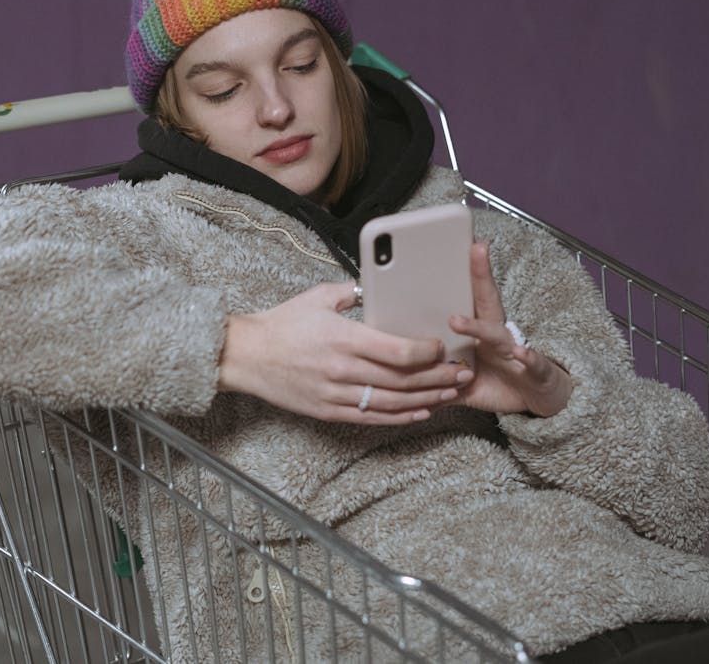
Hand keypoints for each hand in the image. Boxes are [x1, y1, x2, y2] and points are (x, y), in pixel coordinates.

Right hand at [219, 282, 467, 424]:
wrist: (246, 356)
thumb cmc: (281, 324)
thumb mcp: (317, 297)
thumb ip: (351, 293)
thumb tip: (375, 290)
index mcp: (344, 338)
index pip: (398, 351)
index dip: (427, 352)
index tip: (443, 347)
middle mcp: (343, 370)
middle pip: (403, 380)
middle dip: (438, 378)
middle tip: (462, 373)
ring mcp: (336, 395)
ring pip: (392, 403)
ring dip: (426, 400)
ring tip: (450, 394)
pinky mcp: (329, 411)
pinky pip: (371, 418)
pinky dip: (399, 418)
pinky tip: (419, 412)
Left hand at [446, 243, 572, 416]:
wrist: (535, 400)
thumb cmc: (496, 380)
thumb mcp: (460, 378)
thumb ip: (433, 375)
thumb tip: (398, 376)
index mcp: (478, 331)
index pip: (467, 296)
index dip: (460, 273)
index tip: (453, 244)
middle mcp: (495, 334)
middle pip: (486, 299)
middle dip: (479, 274)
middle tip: (474, 250)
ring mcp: (514, 349)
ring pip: (496, 333)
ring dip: (478, 327)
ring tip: (456, 321)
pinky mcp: (534, 370)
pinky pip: (532, 363)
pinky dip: (528, 358)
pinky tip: (521, 354)